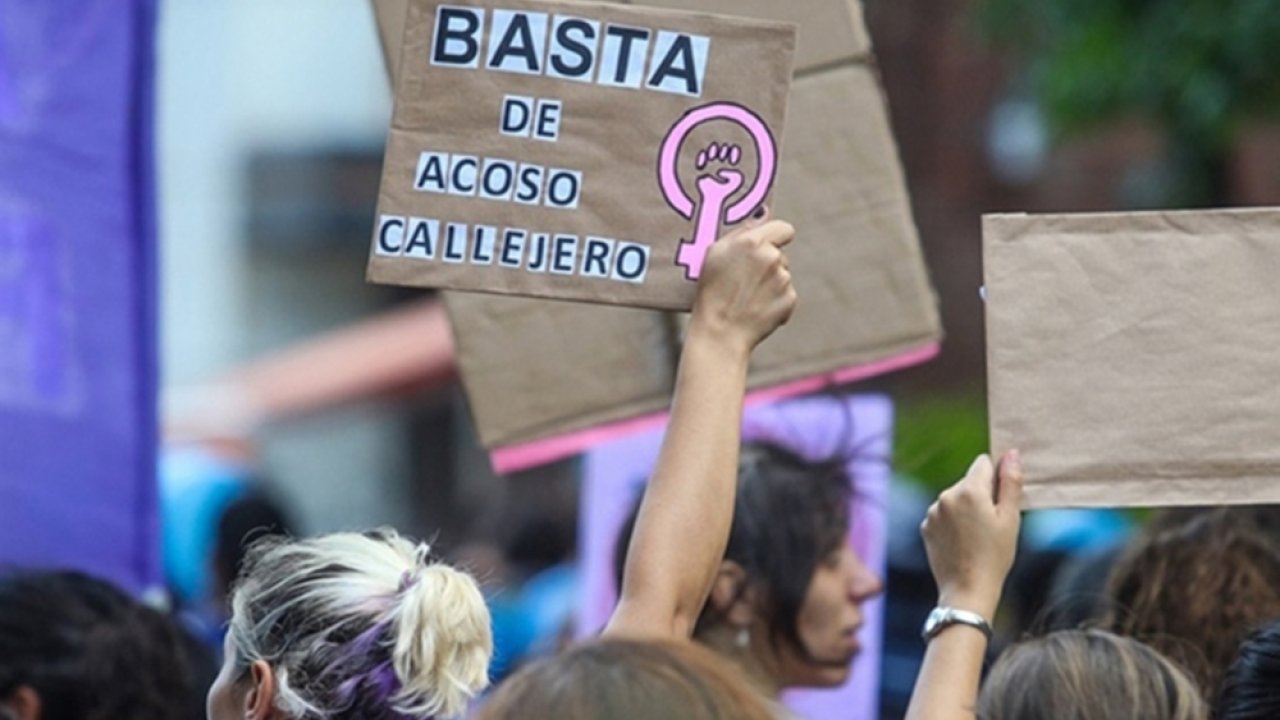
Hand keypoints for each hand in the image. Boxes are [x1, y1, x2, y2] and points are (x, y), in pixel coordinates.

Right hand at [689, 214, 796, 354]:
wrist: (720, 332)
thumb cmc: (711, 291)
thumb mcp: (714, 253)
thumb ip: (741, 231)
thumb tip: (763, 214)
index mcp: (753, 242)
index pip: (783, 228)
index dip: (775, 236)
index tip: (766, 245)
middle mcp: (772, 257)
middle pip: (780, 253)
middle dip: (767, 262)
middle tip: (745, 279)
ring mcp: (783, 279)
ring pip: (782, 274)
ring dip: (770, 282)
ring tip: (747, 297)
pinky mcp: (790, 300)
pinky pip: (785, 294)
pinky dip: (775, 301)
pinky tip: (755, 309)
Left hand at [920, 450, 1022, 619]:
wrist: (967, 590)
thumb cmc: (994, 557)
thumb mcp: (1010, 518)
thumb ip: (1011, 483)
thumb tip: (1011, 454)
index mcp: (968, 490)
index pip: (983, 463)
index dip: (996, 477)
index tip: (1001, 498)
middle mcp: (945, 495)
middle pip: (969, 482)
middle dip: (981, 494)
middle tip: (992, 523)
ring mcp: (932, 511)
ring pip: (955, 498)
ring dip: (966, 508)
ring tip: (977, 536)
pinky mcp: (925, 526)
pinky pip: (943, 514)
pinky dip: (952, 522)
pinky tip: (962, 542)